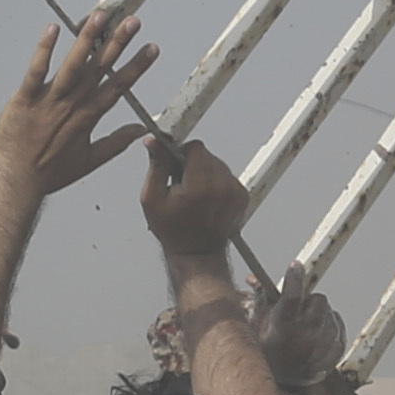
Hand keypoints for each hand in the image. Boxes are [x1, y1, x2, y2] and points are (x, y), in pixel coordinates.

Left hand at [0, 9, 158, 200]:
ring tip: (100, 16)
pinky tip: (53, 28)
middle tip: (133, 21)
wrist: (15, 182)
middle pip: (99, 69)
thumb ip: (117, 143)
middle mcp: (72, 105)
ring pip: (73, 64)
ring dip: (87, 39)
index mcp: (88, 117)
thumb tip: (140, 131)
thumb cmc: (48, 174)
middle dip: (117, 43)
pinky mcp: (25, 98)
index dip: (136, 66)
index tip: (152, 48)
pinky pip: (36, 71)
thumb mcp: (89, 161)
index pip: (118, 86)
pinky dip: (44, 50)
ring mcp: (49, 101)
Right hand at [140, 132, 252, 263]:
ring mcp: (235, 192)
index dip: (181, 153)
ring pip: (218, 163)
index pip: (195, 148)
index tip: (174, 166)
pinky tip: (206, 198)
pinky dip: (217, 182)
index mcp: (200, 186)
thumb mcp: (152, 198)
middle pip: (207, 155)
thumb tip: (155, 142)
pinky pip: (227, 176)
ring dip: (205, 172)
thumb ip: (156, 166)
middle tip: (182, 184)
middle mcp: (222, 187)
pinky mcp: (242, 196)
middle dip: (193, 164)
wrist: (197, 253)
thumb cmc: (173, 231)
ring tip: (195, 194)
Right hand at [257, 281, 351, 394]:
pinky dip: (330, 328)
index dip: (294, 278)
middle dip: (310, 301)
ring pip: (331, 314)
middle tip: (301, 310)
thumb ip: (261, 298)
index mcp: (283, 327)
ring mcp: (322, 346)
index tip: (295, 266)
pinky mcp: (335, 352)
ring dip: (321, 315)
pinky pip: (339, 328)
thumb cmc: (269, 350)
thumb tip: (254, 278)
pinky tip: (317, 336)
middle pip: (319, 300)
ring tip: (307, 328)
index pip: (291, 296)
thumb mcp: (259, 324)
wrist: (282, 382)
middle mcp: (305, 336)